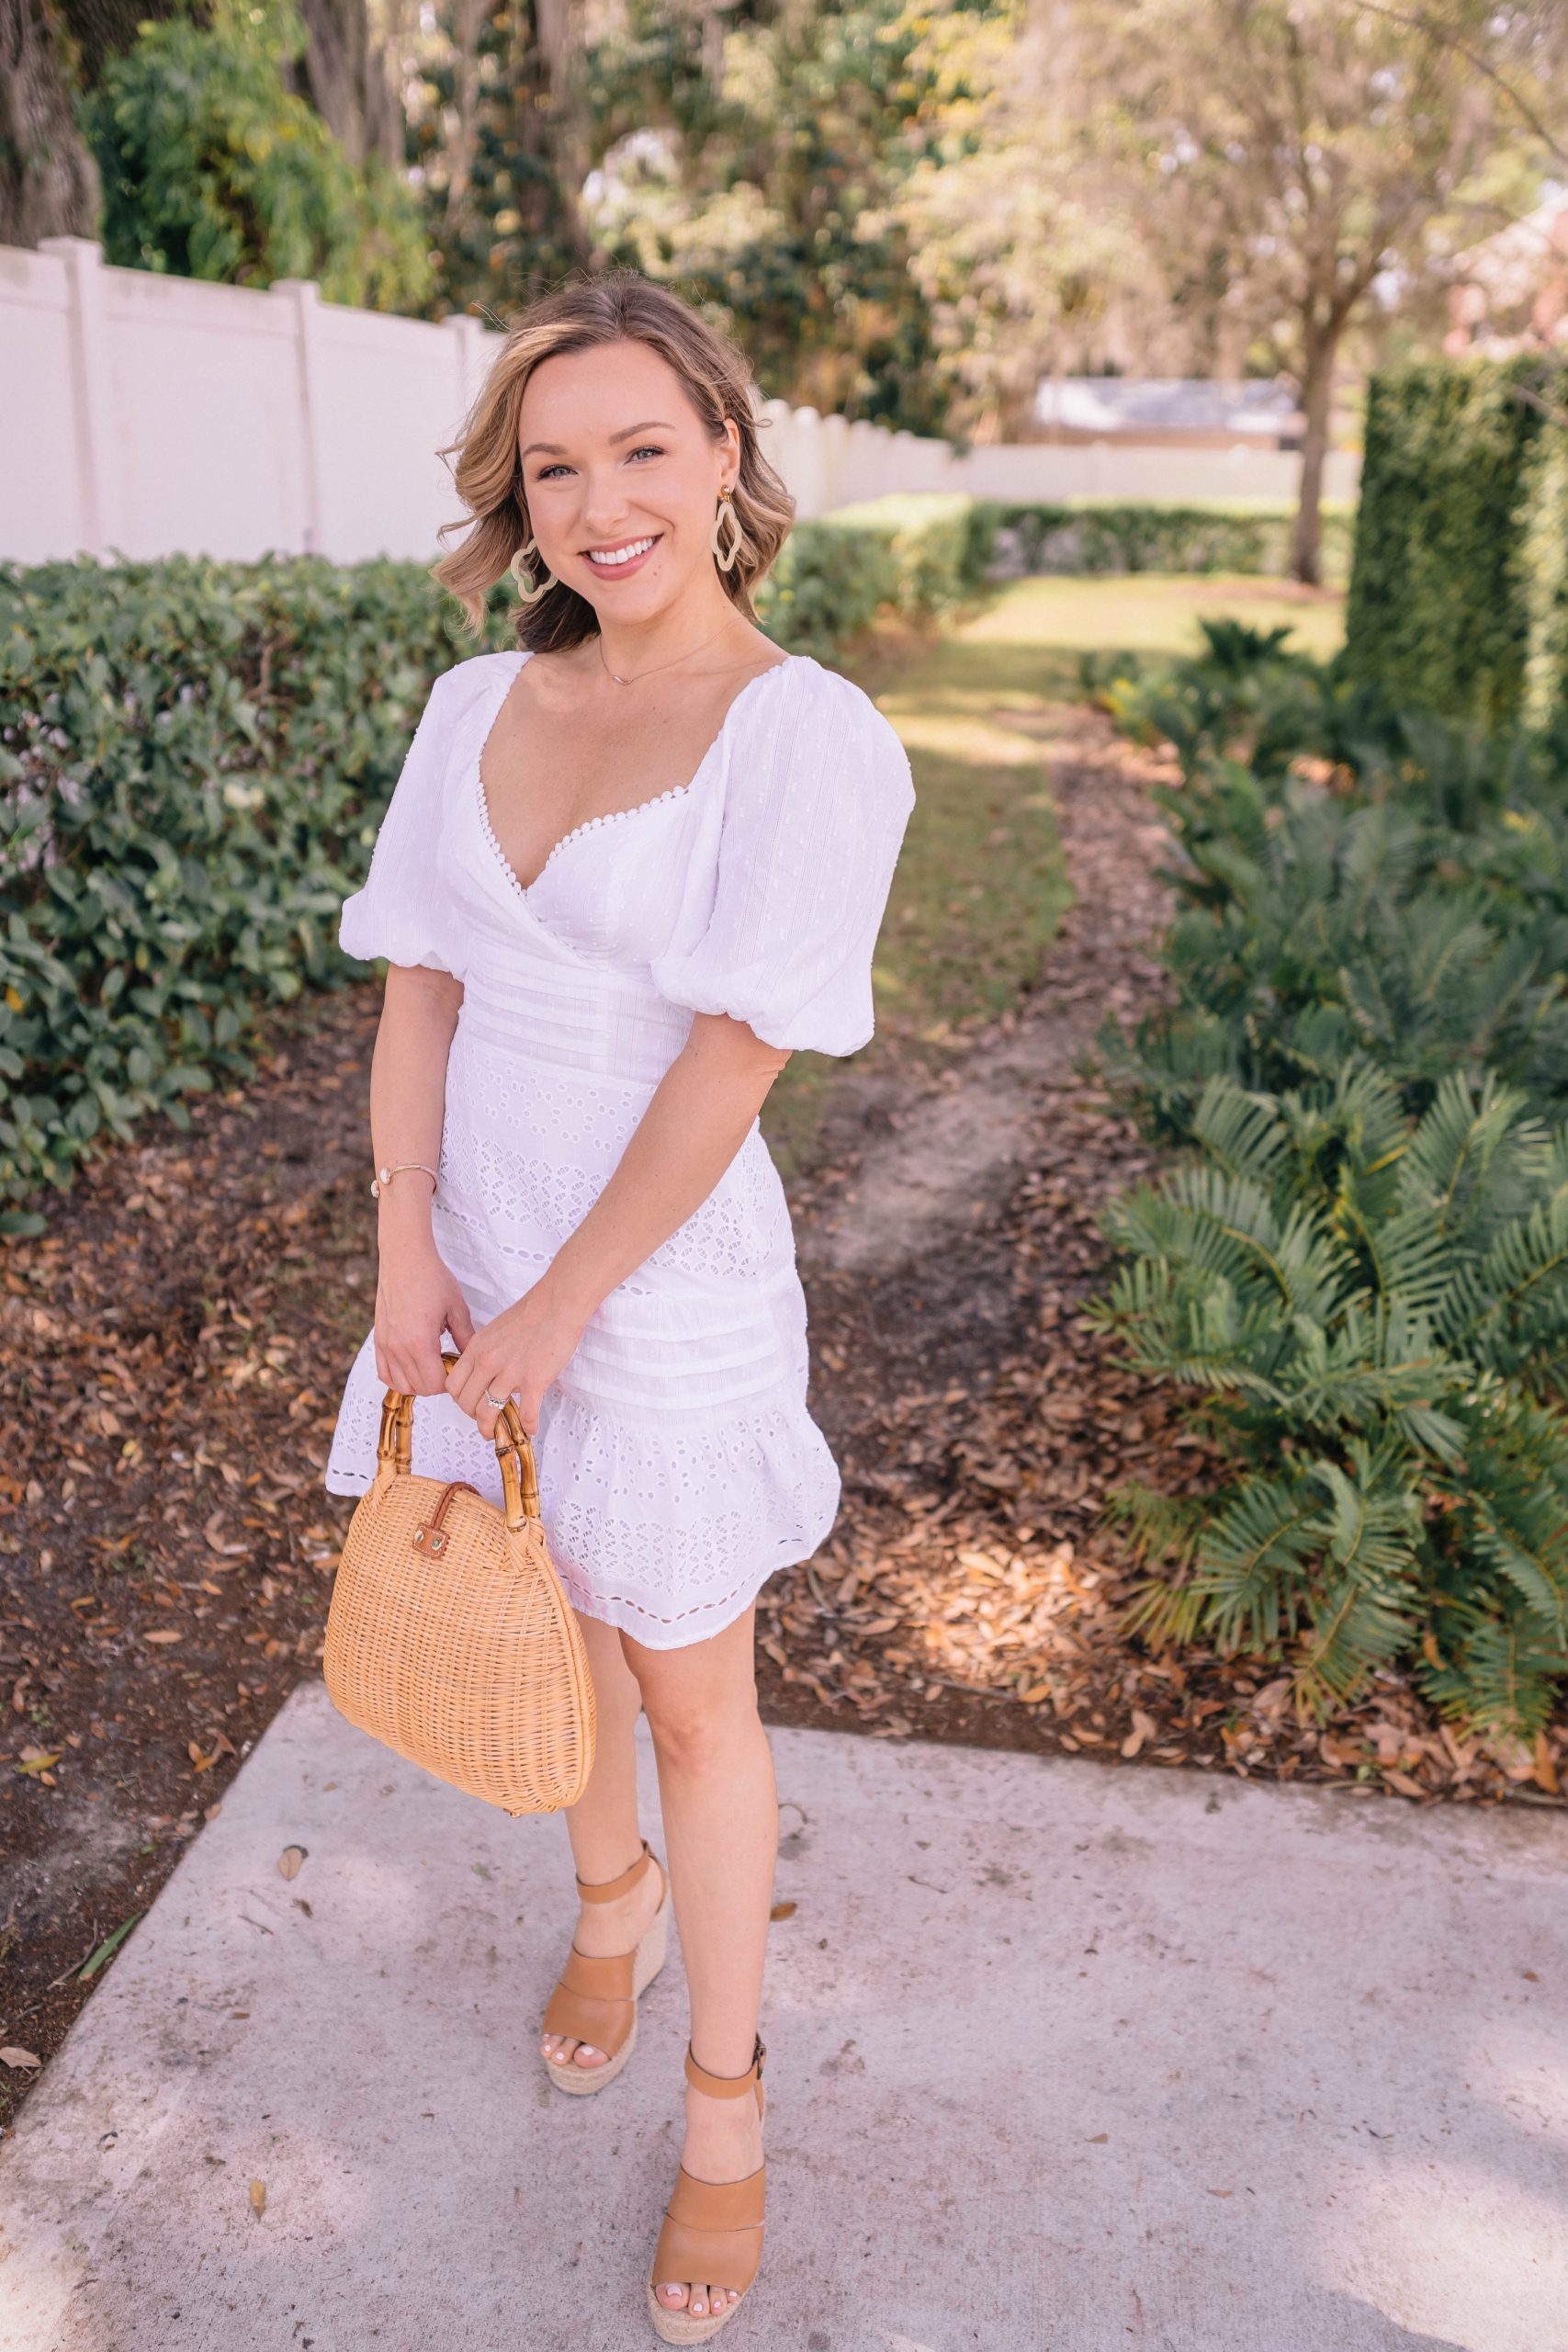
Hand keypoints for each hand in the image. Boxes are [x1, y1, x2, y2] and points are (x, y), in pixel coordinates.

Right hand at [373, 1240, 475, 1395]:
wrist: (405, 1257)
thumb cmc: (431, 1277)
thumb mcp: (457, 1308)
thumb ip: (466, 1338)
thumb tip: (473, 1359)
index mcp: (419, 1342)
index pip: (435, 1385)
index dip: (450, 1382)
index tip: (458, 1367)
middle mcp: (398, 1347)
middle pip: (419, 1388)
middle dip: (437, 1383)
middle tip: (448, 1364)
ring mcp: (385, 1344)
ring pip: (401, 1385)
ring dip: (418, 1382)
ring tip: (432, 1364)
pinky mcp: (378, 1339)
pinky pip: (384, 1373)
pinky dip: (399, 1377)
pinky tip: (413, 1365)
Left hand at [444, 1274, 590, 1439]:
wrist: (557, 1304)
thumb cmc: (531, 1313)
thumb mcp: (495, 1330)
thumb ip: (485, 1352)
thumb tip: (484, 1373)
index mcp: (477, 1348)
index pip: (453, 1384)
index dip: (459, 1399)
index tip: (469, 1403)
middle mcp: (489, 1362)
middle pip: (466, 1403)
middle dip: (473, 1417)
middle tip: (483, 1421)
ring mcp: (511, 1373)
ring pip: (488, 1412)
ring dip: (491, 1428)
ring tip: (498, 1432)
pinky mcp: (535, 1381)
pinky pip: (526, 1414)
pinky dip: (528, 1426)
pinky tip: (531, 1429)